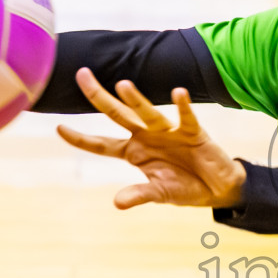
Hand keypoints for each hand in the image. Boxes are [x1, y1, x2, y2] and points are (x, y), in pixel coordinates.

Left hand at [56, 68, 247, 209]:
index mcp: (134, 153)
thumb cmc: (185, 188)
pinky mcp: (193, 132)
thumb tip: (117, 203)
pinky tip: (178, 93)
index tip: (58, 128)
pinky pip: (186, 117)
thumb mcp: (160, 194)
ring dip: (136, 100)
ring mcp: (169, 132)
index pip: (101, 144)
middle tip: (81, 75)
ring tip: (122, 86)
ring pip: (147, 113)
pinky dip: (183, 106)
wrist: (218, 188)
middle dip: (99, 97)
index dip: (81, 138)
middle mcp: (147, 137)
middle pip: (118, 115)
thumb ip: (140, 194)